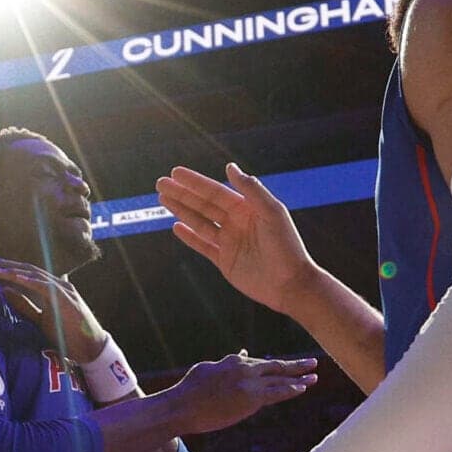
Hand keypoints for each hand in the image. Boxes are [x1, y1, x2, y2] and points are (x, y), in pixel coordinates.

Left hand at [0, 256, 107, 363]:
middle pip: (26, 269)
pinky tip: (15, 277)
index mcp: (50, 288)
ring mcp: (63, 290)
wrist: (91, 349)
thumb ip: (25, 305)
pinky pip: (46, 287)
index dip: (5, 268)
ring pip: (33, 274)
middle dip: (3, 263)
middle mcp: (57, 284)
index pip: (24, 273)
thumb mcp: (40, 318)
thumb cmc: (67, 335)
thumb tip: (5, 291)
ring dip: (11, 271)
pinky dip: (30, 281)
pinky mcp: (66, 300)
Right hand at [158, 164, 316, 313]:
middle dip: (182, 194)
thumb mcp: (272, 213)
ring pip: (199, 223)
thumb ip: (251, 190)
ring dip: (181, 210)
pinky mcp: (225, 261)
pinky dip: (189, 237)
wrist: (291, 284)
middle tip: (161, 183)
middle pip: (203, 205)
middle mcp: (236, 223)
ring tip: (163, 198)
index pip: (215, 192)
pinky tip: (176, 227)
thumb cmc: (286, 247)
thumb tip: (230, 167)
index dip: (194, 183)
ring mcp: (230, 242)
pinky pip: (203, 246)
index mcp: (247, 209)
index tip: (175, 173)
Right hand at [163, 353, 317, 435]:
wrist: (182, 406)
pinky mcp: (252, 399)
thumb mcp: (208, 370)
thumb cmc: (189, 390)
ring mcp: (250, 383)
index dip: (272, 368)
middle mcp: (245, 368)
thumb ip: (226, 363)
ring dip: (300, 378)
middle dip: (296, 366)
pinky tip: (303, 388)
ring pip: (281, 379)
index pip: (258, 364)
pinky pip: (278, 393)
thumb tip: (241, 353)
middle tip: (312, 363)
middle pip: (276, 366)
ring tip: (314, 375)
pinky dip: (292, 389)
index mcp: (234, 361)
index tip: (282, 369)